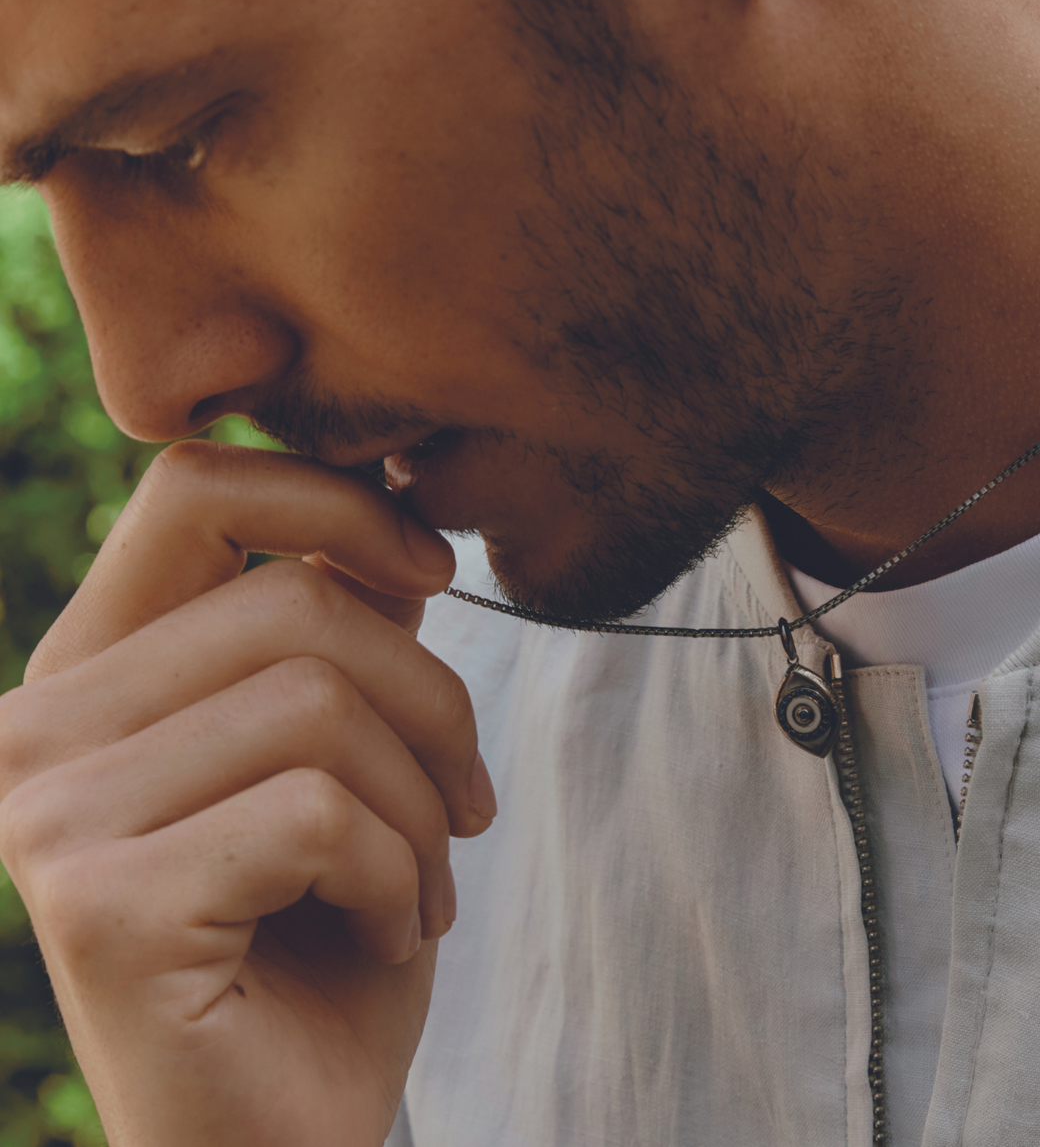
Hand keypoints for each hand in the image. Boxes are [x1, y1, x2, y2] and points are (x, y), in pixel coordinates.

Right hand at [0, 442, 492, 1146]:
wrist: (277, 1134)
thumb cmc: (318, 936)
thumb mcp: (346, 755)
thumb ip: (345, 633)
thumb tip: (397, 512)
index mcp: (94, 668)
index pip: (196, 488)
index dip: (336, 500)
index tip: (433, 569)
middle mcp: (40, 727)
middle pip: (294, 600)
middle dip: (432, 701)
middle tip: (466, 804)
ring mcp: (52, 817)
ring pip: (317, 702)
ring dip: (422, 805)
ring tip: (426, 882)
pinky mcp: (100, 906)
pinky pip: (317, 815)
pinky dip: (398, 876)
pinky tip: (388, 934)